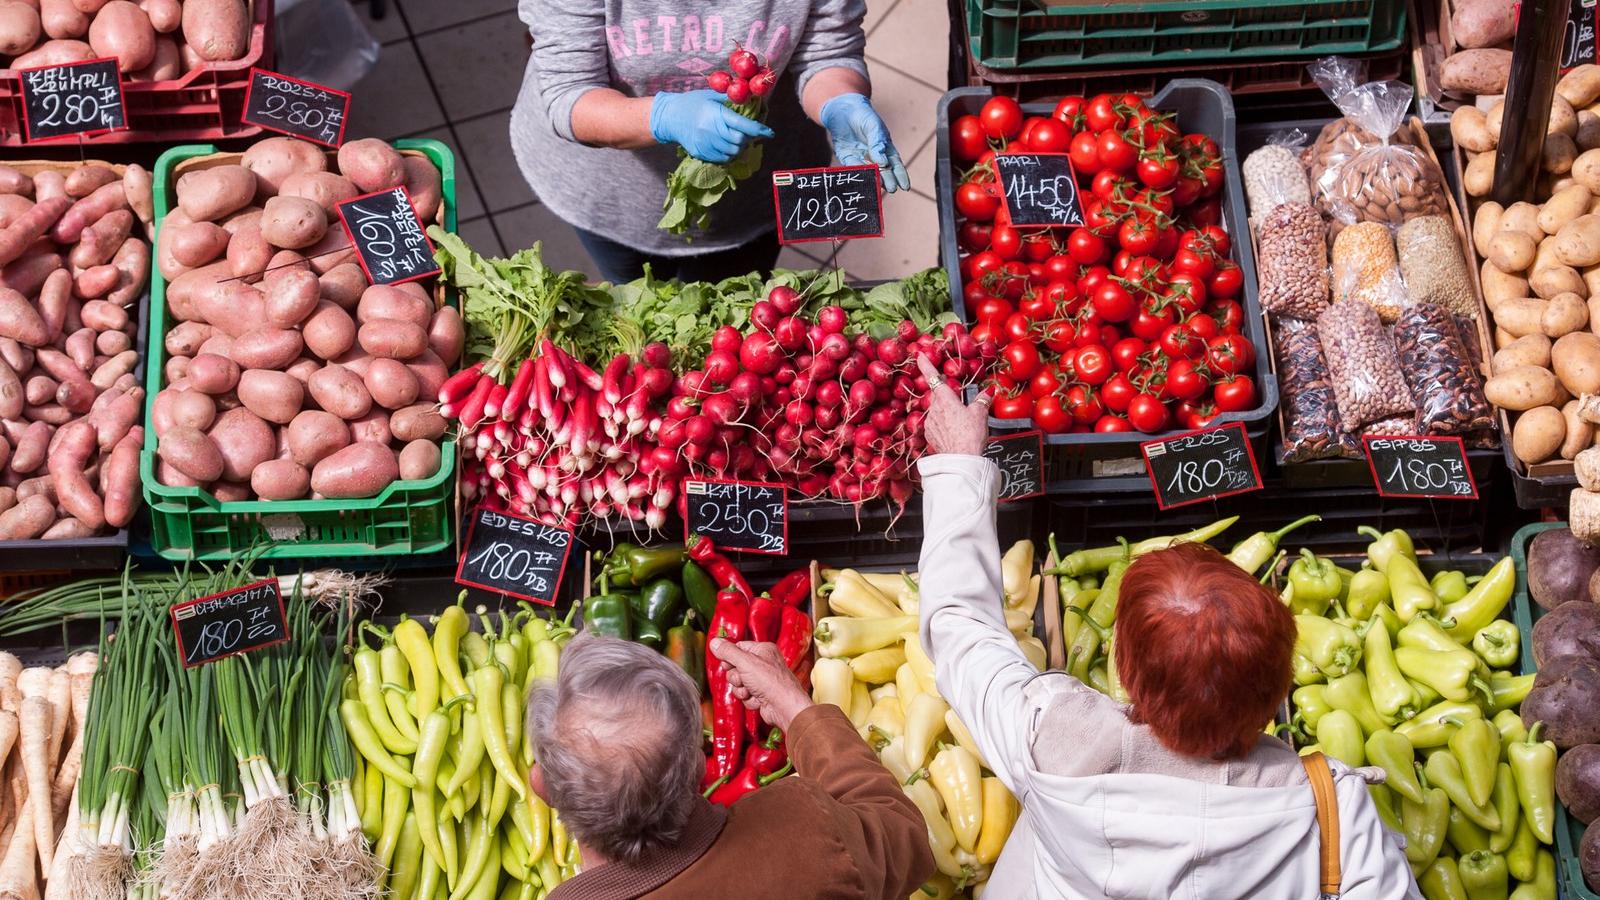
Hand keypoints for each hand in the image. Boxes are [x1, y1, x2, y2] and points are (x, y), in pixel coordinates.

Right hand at [649, 89, 773, 163]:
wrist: (669, 117)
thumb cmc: (692, 103)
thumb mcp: (711, 96)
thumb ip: (730, 100)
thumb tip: (751, 100)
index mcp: (716, 114)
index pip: (742, 125)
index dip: (759, 130)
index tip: (769, 132)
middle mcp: (711, 131)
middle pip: (739, 141)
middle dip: (747, 138)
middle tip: (746, 133)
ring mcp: (705, 144)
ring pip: (732, 152)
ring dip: (739, 147)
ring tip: (735, 139)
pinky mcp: (701, 153)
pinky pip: (722, 159)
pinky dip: (729, 153)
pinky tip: (725, 145)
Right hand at [709, 638, 811, 731]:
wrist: (784, 707)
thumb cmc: (771, 682)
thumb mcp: (745, 662)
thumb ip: (728, 652)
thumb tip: (714, 642)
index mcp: (763, 650)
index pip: (738, 648)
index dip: (730, 657)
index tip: (727, 664)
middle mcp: (763, 663)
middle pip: (736, 667)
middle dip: (736, 677)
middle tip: (743, 679)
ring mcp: (762, 680)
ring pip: (739, 683)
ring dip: (742, 690)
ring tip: (751, 691)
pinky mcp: (761, 694)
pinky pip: (745, 695)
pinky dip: (749, 699)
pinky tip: (758, 699)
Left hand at [819, 93, 909, 192]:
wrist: (843, 108)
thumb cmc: (863, 115)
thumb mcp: (874, 126)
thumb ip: (878, 143)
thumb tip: (883, 163)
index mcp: (886, 149)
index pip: (896, 165)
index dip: (901, 176)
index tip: (905, 187)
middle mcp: (874, 157)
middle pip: (883, 172)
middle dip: (888, 180)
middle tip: (891, 188)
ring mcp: (861, 158)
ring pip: (868, 173)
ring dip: (873, 180)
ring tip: (878, 187)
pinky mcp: (847, 158)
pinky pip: (852, 168)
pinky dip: (856, 173)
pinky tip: (861, 178)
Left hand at [916, 354, 989, 456]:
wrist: (960, 459)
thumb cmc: (970, 435)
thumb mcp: (980, 414)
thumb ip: (982, 400)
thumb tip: (988, 392)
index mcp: (945, 399)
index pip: (933, 377)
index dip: (925, 365)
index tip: (918, 355)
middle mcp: (934, 409)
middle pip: (938, 395)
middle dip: (946, 395)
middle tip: (958, 400)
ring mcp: (930, 422)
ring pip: (936, 410)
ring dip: (946, 410)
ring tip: (960, 421)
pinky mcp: (929, 434)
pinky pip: (935, 423)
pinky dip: (943, 423)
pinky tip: (954, 430)